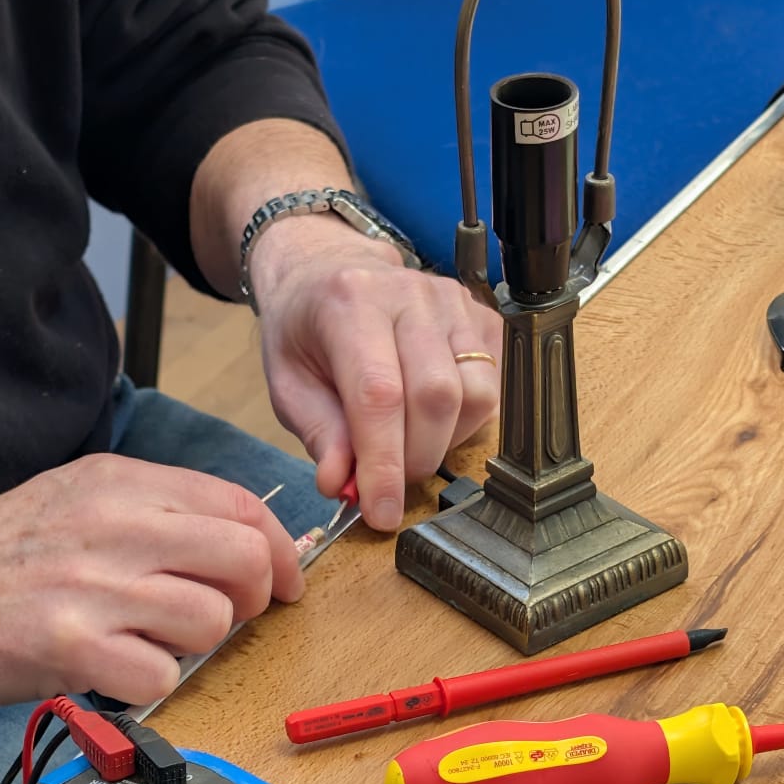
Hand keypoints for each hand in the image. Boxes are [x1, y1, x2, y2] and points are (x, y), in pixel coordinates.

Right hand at [0, 456, 303, 706]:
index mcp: (119, 483)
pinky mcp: (71, 644)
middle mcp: (113, 524)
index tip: (283, 581)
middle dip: (254, 598)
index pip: (239, 504)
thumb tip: (236, 539)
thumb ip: (151, 512)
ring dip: (197, 645)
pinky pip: (162, 675)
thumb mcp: (72, 501)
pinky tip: (114, 672)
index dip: (278, 550)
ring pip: (212, 619)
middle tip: (229, 618)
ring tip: (151, 643)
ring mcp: (94, 585)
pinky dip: (150, 686)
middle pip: (243, 557)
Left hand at [253, 217, 501, 531]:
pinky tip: (433, 419)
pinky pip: (495, 386)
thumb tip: (345, 485)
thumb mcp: (287, 383)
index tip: (381, 513)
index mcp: (350, 303)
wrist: (330, 270)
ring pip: (476, 395)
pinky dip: (468, 421)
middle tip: (390, 482)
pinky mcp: (483, 316)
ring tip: (409, 443)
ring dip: (445, 441)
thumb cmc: (306, 329)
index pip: (380, 395)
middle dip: (416, 459)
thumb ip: (320, 435)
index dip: (385, 464)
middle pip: (437, 397)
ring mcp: (454, 303)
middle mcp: (409, 295)